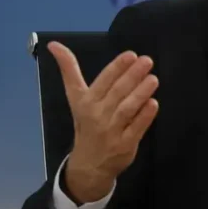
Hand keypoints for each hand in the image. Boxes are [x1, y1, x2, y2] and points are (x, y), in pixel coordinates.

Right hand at [49, 42, 158, 203]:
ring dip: (141, 93)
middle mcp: (97, 115)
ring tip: (153, 78)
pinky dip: (145, 116)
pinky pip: (136, 128)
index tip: (131, 55)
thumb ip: (69, 70)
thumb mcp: (76, 98)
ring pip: (127, 109)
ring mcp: (111, 131)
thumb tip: (54, 44)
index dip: (116, 67)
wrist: (88, 164)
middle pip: (117, 92)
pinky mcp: (125, 144)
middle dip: (132, 75)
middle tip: (147, 61)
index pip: (102, 81)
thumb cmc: (86, 123)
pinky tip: (154, 103)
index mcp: (86, 102)